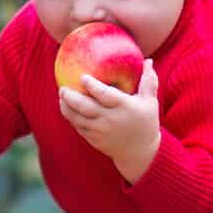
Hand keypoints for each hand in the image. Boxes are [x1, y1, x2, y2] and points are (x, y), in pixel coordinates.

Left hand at [59, 59, 160, 181]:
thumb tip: (148, 60)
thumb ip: (149, 81)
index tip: (82, 77)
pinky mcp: (94, 139)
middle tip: (62, 88)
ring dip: (67, 108)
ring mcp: (100, 131)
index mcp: (124, 107)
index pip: (106, 95)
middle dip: (71, 97)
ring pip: (78, 119)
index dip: (92, 86)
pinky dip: (71, 118)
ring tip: (61, 97)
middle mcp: (110, 120)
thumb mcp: (150, 102)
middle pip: (86, 108)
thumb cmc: (146, 122)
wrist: (140, 152)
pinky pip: (79, 127)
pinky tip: (66, 108)